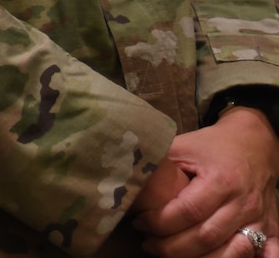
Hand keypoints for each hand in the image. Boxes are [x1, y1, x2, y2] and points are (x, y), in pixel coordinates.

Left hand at [133, 108, 278, 257]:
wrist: (255, 142)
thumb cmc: (212, 146)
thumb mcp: (182, 146)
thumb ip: (157, 166)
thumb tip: (125, 183)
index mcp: (221, 179)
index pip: (188, 211)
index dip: (160, 222)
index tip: (140, 223)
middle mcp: (243, 202)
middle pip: (206, 237)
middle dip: (172, 247)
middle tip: (149, 244)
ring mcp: (260, 218)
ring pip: (232, 252)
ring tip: (170, 255)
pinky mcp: (272, 227)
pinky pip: (268, 253)